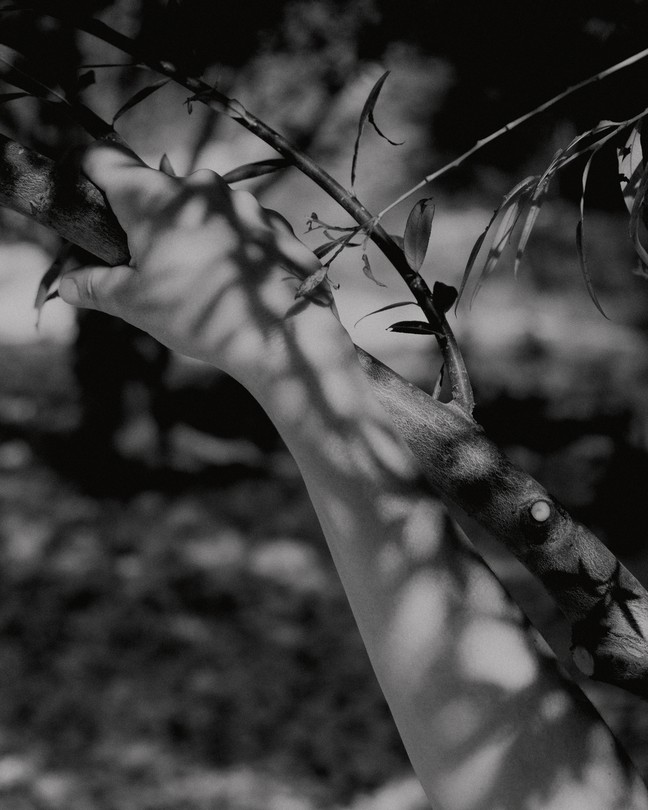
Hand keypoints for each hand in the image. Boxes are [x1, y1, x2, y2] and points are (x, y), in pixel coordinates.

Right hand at [59, 141, 327, 384]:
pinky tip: (236, 286)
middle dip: (146, 221)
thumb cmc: (199, 316)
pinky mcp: (275, 226)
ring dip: (193, 235)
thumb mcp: (136, 304)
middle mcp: (201, 188)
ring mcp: (244, 204)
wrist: (283, 336)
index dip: (86, 169)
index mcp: (156, 199)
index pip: (106, 160)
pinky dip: (232, 249)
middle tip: (146, 264)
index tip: (81, 183)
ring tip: (198, 283)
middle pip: (159, 192)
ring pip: (204, 211)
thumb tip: (68, 284)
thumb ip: (96, 286)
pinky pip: (242, 229)